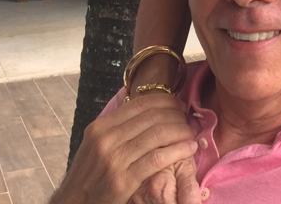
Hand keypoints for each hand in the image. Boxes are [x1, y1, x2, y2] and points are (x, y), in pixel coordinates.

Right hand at [51, 94, 197, 203]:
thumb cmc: (89, 174)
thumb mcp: (96, 144)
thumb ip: (118, 127)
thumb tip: (149, 109)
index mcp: (101, 127)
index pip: (141, 104)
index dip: (166, 101)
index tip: (179, 105)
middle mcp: (106, 139)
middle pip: (152, 117)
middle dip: (177, 116)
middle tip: (188, 120)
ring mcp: (114, 159)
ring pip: (158, 135)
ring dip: (181, 132)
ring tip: (191, 134)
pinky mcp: (123, 180)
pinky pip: (158, 158)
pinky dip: (178, 150)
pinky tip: (189, 149)